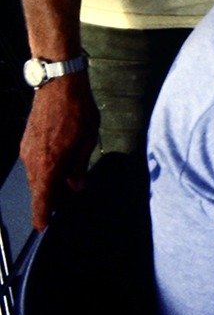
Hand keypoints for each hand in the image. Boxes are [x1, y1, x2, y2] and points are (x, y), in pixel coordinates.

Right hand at [19, 73, 98, 228]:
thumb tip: (76, 186)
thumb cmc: (78, 111)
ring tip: (57, 192)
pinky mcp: (26, 141)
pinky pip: (32, 164)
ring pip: (34, 176)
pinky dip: (41, 171)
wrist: (59, 86)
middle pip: (37, 189)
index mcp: (50, 163)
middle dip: (44, 202)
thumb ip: (79, 166)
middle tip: (53, 214)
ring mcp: (27, 150)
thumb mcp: (87, 141)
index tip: (42, 228)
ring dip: (44, 185)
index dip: (42, 215)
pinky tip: (53, 169)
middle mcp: (34, 160)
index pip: (42, 197)